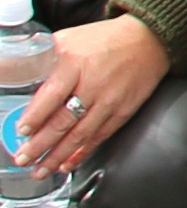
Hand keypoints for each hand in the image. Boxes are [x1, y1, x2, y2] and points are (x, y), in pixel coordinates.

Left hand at [13, 16, 167, 173]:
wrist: (151, 39)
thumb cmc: (107, 38)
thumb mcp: (70, 37)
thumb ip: (45, 56)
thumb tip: (13, 71)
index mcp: (76, 63)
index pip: (51, 96)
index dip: (35, 117)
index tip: (22, 131)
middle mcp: (94, 84)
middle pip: (63, 121)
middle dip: (39, 145)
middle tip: (22, 158)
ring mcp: (111, 100)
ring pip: (80, 135)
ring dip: (57, 156)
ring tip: (40, 170)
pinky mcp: (124, 111)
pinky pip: (100, 137)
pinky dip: (82, 153)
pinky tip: (67, 164)